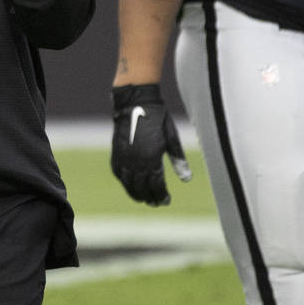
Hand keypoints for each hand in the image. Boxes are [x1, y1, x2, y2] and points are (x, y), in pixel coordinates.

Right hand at [110, 83, 191, 205]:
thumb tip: (187, 179)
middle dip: (150, 198)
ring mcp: (124, 156)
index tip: (166, 200)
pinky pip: (118, 172)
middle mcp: (136, 159)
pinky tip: (129, 184)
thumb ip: (178, 159)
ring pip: (128, 183)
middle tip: (156, 202)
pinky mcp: (116, 151)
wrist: (136, 102)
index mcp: (152, 157)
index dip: (161, 195)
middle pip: (142, 188)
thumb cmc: (157, 118)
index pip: (156, 185)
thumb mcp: (171, 137)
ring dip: (136, 193)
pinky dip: (124, 181)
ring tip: (143, 199)